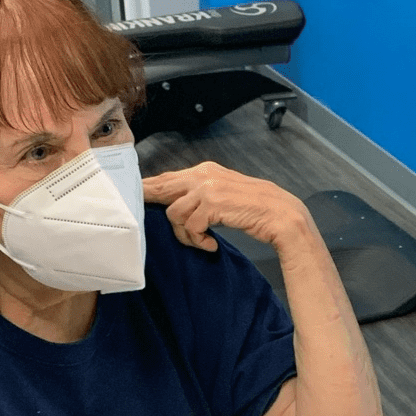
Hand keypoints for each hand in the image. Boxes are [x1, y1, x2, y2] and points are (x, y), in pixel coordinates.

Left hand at [143, 161, 310, 251]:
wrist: (281, 215)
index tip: (135, 196)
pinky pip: (190, 227)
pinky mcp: (211, 205)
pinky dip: (198, 241)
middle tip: (137, 214)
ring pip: (174, 214)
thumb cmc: (256, 209)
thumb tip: (176, 203)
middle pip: (162, 187)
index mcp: (206, 170)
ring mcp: (207, 188)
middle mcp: (204, 175)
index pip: (168, 177)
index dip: (150, 188)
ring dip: (185, 234)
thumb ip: (201, 194)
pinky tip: (211, 245)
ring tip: (201, 241)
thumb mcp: (225, 195)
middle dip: (148, 201)